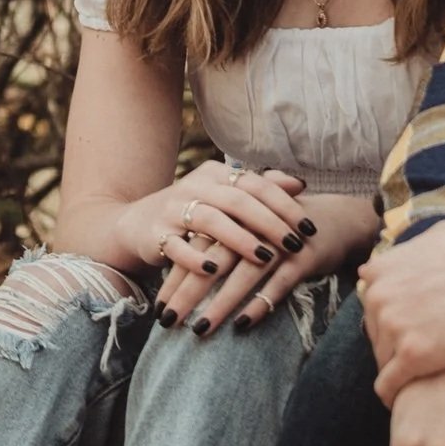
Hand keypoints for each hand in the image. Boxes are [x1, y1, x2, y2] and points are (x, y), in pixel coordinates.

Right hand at [125, 160, 313, 329]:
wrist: (134, 224)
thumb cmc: (193, 213)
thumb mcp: (225, 198)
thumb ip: (260, 190)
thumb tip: (300, 184)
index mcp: (216, 174)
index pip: (257, 184)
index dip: (285, 205)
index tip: (309, 226)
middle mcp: (195, 186)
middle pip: (238, 200)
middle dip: (270, 223)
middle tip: (295, 243)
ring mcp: (173, 209)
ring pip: (211, 220)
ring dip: (240, 239)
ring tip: (265, 257)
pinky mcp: (155, 234)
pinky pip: (176, 245)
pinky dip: (194, 257)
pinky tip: (213, 271)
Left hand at [173, 188, 380, 335]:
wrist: (338, 219)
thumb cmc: (285, 228)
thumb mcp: (251, 228)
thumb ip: (221, 240)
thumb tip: (183, 266)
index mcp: (237, 219)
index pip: (198, 248)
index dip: (177, 276)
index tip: (159, 305)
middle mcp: (254, 229)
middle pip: (214, 262)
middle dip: (188, 293)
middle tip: (167, 321)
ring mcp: (280, 243)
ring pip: (244, 275)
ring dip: (220, 304)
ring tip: (199, 329)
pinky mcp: (304, 258)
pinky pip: (279, 284)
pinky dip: (260, 304)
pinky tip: (241, 325)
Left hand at [359, 211, 444, 399]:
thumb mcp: (438, 236)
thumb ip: (406, 252)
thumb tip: (379, 265)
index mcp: (381, 270)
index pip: (373, 312)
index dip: (397, 324)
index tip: (418, 333)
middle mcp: (380, 296)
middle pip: (376, 338)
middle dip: (398, 349)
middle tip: (429, 358)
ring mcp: (395, 325)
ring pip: (382, 364)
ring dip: (402, 373)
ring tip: (428, 378)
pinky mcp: (413, 354)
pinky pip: (388, 387)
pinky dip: (397, 395)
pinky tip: (416, 398)